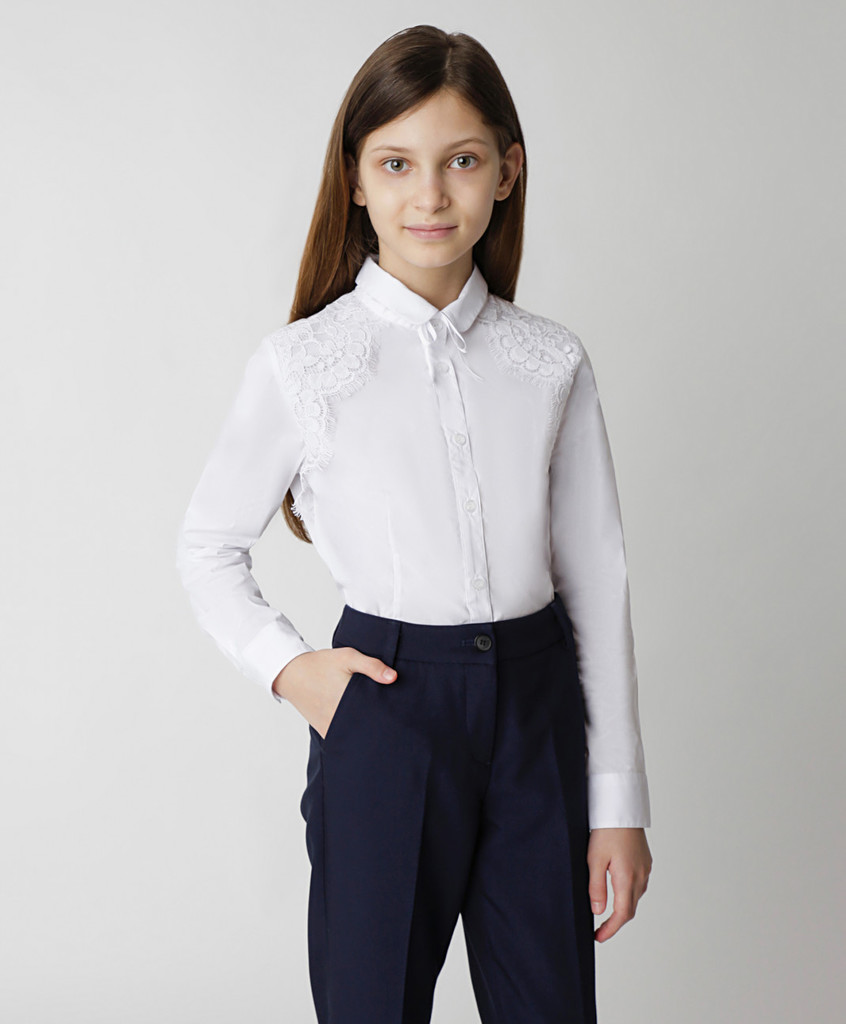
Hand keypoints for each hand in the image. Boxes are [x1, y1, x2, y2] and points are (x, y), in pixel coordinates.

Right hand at [271, 647, 396, 738]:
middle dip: (380, 725)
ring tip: (379, 725)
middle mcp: (339, 717)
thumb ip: (371, 666)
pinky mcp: (325, 731)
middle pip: (367, 728)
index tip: (399, 713)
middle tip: (394, 721)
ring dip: (366, 732)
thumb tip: (393, 677)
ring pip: (356, 736)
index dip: (389, 715)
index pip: (376, 715)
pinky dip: (352, 736)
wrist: (292, 673)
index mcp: (347, 700)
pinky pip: (343, 738)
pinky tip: (362, 729)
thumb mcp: (347, 657)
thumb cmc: (321, 664)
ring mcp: (331, 726)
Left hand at [587, 826, 651, 941]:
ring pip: (636, 897)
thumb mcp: (594, 859)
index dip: (610, 929)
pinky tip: (618, 890)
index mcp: (627, 878)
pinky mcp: (645, 861)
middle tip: (599, 930)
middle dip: (616, 922)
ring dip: (623, 908)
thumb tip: (598, 912)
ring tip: (606, 912)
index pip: (622, 914)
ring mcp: (645, 868)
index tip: (598, 937)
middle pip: (631, 909)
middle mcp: (640, 876)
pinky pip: (639, 884)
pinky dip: (628, 894)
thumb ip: (596, 887)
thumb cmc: (606, 830)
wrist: (621, 807)